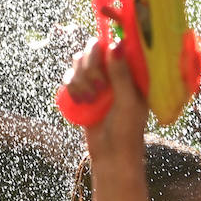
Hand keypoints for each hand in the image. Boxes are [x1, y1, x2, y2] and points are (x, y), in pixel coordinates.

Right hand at [62, 37, 146, 162]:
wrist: (111, 156)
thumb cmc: (126, 131)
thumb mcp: (127, 102)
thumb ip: (121, 74)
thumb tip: (116, 44)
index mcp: (131, 72)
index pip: (116, 44)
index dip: (106, 46)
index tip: (104, 56)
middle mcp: (114, 72)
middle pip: (94, 49)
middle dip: (91, 66)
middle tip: (99, 86)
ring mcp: (98, 80)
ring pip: (79, 62)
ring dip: (80, 79)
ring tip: (90, 98)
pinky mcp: (83, 90)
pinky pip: (69, 76)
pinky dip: (71, 87)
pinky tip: (80, 101)